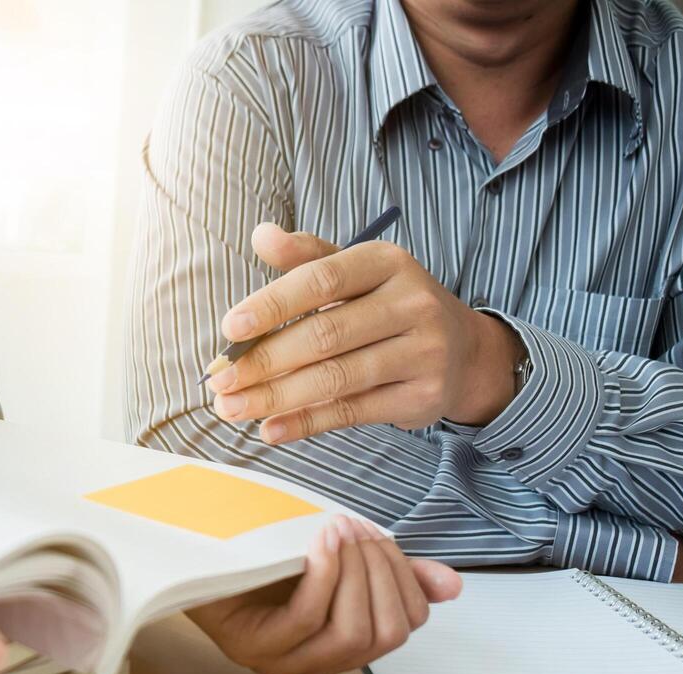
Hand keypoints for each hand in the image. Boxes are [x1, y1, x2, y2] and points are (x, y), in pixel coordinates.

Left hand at [187, 515, 461, 673]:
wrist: (200, 544)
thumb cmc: (265, 553)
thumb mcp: (338, 555)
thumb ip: (390, 571)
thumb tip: (451, 586)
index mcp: (341, 645)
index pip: (404, 627)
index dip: (406, 581)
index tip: (383, 539)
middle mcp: (315, 663)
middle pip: (384, 635)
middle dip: (383, 574)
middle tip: (362, 529)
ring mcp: (281, 661)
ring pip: (352, 632)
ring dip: (356, 573)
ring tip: (341, 529)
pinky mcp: (251, 647)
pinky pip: (308, 619)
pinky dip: (325, 574)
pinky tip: (321, 539)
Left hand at [207, 224, 524, 442]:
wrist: (463, 352)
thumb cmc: (387, 305)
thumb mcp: (355, 271)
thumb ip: (307, 257)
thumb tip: (261, 235)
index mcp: (387, 262)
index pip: (321, 279)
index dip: (272, 304)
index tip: (228, 328)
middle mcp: (412, 303)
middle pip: (324, 335)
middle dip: (263, 361)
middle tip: (219, 381)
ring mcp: (423, 352)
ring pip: (335, 379)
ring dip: (275, 398)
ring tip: (231, 408)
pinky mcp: (422, 396)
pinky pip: (352, 412)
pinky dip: (305, 423)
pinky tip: (269, 429)